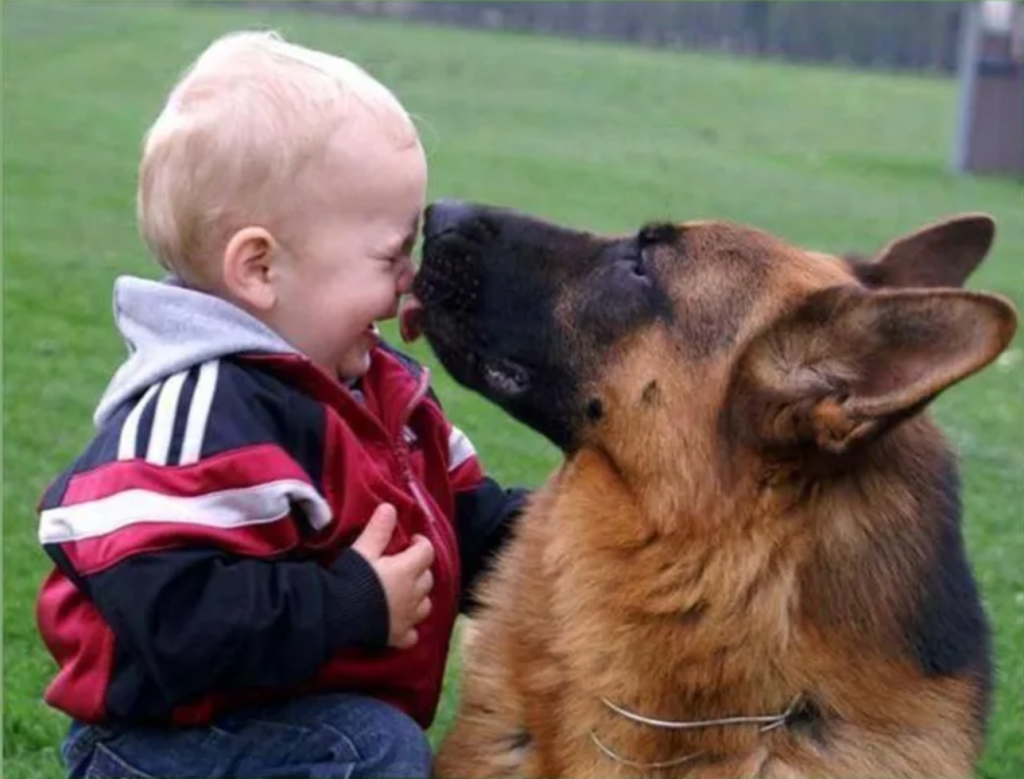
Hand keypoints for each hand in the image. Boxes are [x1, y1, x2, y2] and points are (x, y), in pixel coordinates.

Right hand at [351, 504, 434, 648]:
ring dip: (419, 596)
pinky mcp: (397, 637)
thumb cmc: (351, 578)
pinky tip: (400, 621)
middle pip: (427, 578)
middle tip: (405, 563)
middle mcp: (413, 595)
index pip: (426, 552)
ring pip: (425, 605)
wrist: (336, 614)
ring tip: (405, 591)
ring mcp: (407, 618)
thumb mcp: (363, 550)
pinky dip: (410, 626)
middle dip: (420, 568)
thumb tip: (390, 507)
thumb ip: (379, 530)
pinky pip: (412, 634)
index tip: (411, 540)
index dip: (421, 543)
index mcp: (407, 570)